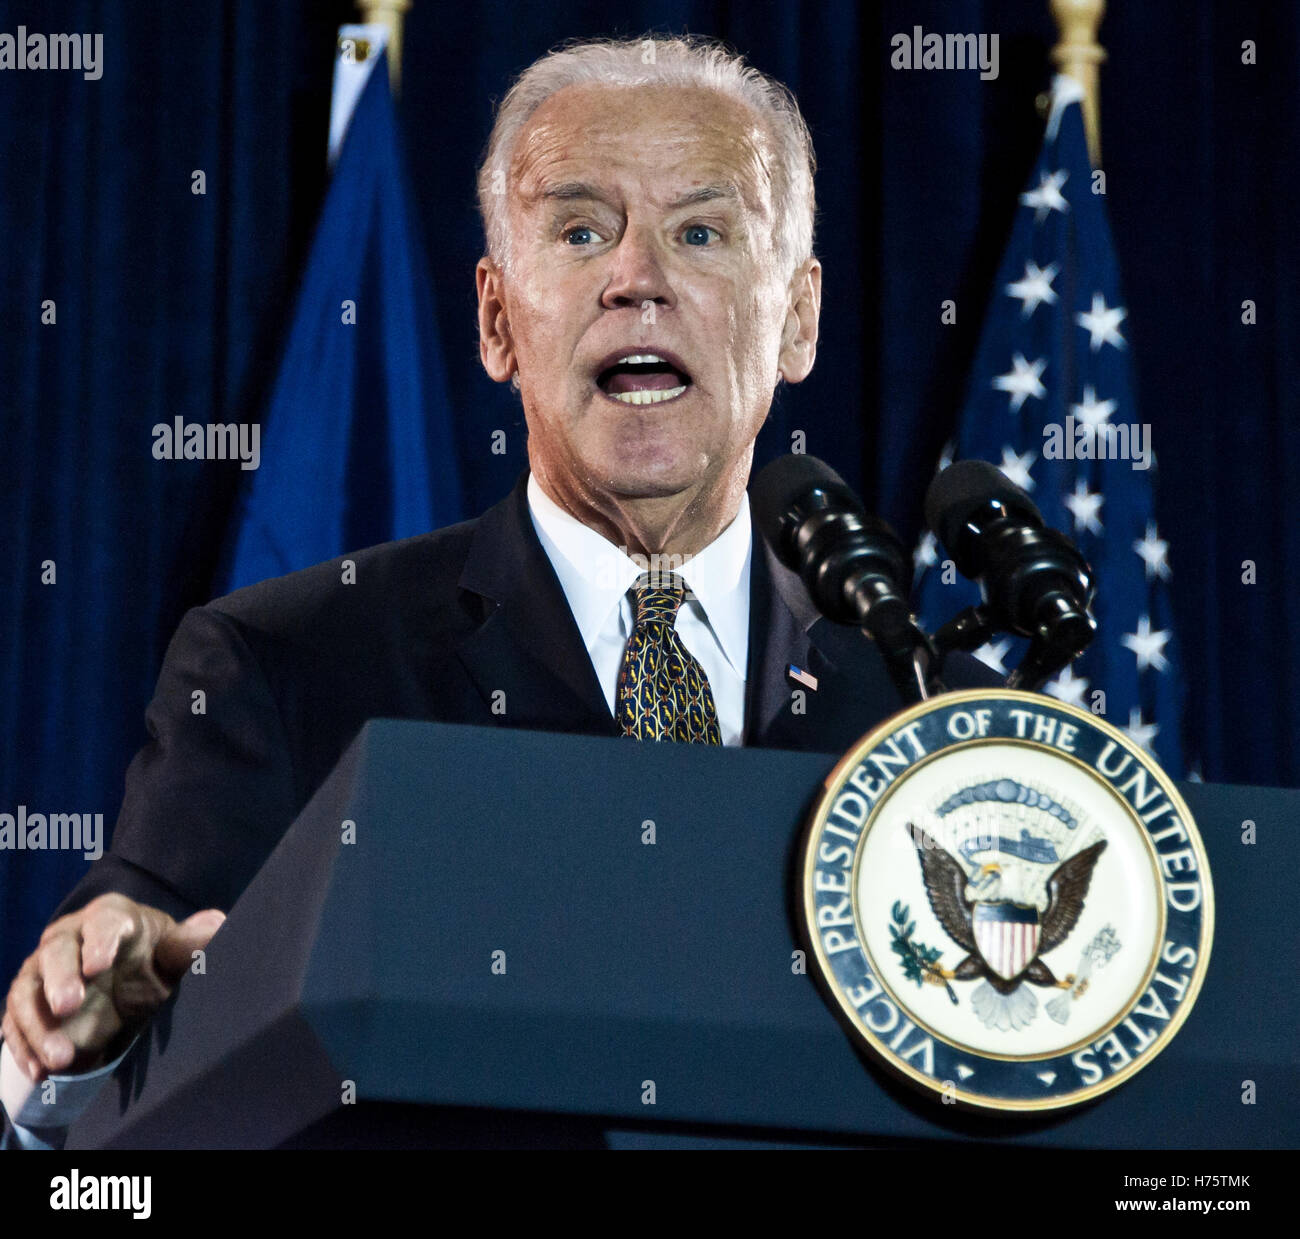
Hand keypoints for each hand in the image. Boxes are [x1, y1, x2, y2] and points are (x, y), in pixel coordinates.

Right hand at [2, 894, 224, 1080]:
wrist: (127, 987)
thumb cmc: (154, 964)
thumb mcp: (176, 958)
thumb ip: (192, 945)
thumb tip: (216, 923)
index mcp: (111, 917)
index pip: (104, 921)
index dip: (100, 940)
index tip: (98, 965)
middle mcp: (69, 936)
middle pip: (55, 951)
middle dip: (60, 979)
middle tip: (69, 1007)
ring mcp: (43, 970)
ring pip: (27, 990)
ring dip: (39, 1025)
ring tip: (60, 1059)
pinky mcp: (30, 1003)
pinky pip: (15, 1022)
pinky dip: (24, 1047)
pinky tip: (40, 1072)